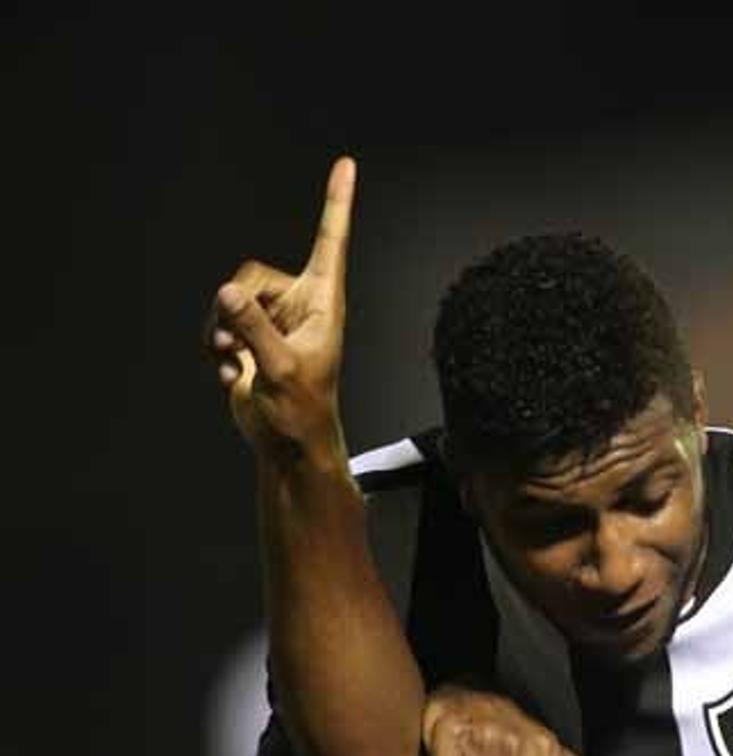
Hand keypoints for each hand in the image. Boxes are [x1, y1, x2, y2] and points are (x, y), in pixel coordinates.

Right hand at [207, 156, 356, 462]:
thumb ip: (254, 329)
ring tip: (233, 358)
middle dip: (235, 304)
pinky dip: (215, 346)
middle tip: (237, 340)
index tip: (346, 165)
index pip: (331, 241)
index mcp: (324, 302)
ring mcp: (273, 319)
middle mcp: (300, 304)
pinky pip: (218, 320)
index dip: (336, 203)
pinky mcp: (249, 336)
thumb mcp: (280, 368)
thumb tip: (228, 292)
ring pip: (230, 297)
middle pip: (251, 273)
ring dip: (221, 328)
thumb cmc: (302, 410)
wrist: (286, 443)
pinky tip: (231, 373)